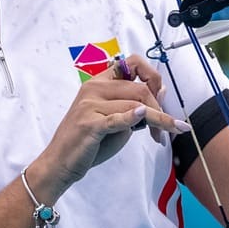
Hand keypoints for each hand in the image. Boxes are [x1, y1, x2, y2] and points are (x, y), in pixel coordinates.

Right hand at [29, 65, 189, 199]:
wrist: (60, 163)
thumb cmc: (88, 143)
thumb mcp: (116, 120)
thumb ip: (135, 105)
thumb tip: (162, 90)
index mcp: (99, 83)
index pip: (132, 63)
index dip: (153, 76)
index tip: (162, 95)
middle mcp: (94, 89)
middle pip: (140, 89)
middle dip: (160, 109)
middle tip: (168, 128)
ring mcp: (89, 105)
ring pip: (136, 106)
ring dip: (157, 122)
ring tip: (162, 136)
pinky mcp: (89, 124)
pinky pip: (117, 118)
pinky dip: (132, 118)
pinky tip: (144, 118)